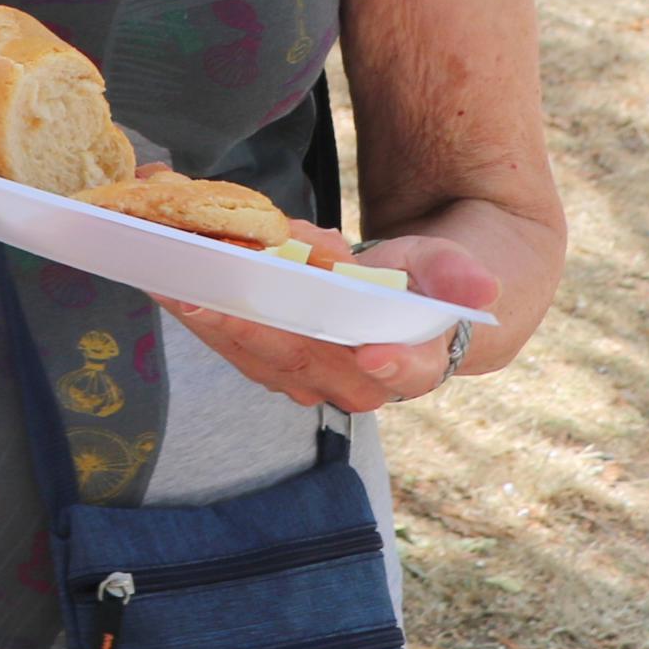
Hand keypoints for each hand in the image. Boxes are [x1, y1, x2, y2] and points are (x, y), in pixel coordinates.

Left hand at [157, 232, 495, 413]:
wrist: (414, 297)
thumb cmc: (432, 279)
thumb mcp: (452, 265)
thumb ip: (460, 274)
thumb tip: (481, 288)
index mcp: (412, 362)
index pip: (400, 369)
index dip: (382, 362)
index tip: (366, 351)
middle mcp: (357, 383)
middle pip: (302, 357)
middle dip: (249, 324)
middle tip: (202, 291)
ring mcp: (312, 377)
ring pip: (257, 354)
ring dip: (207, 317)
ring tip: (167, 278)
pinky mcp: (276, 362)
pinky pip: (235, 342)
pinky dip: (201, 311)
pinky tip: (167, 280)